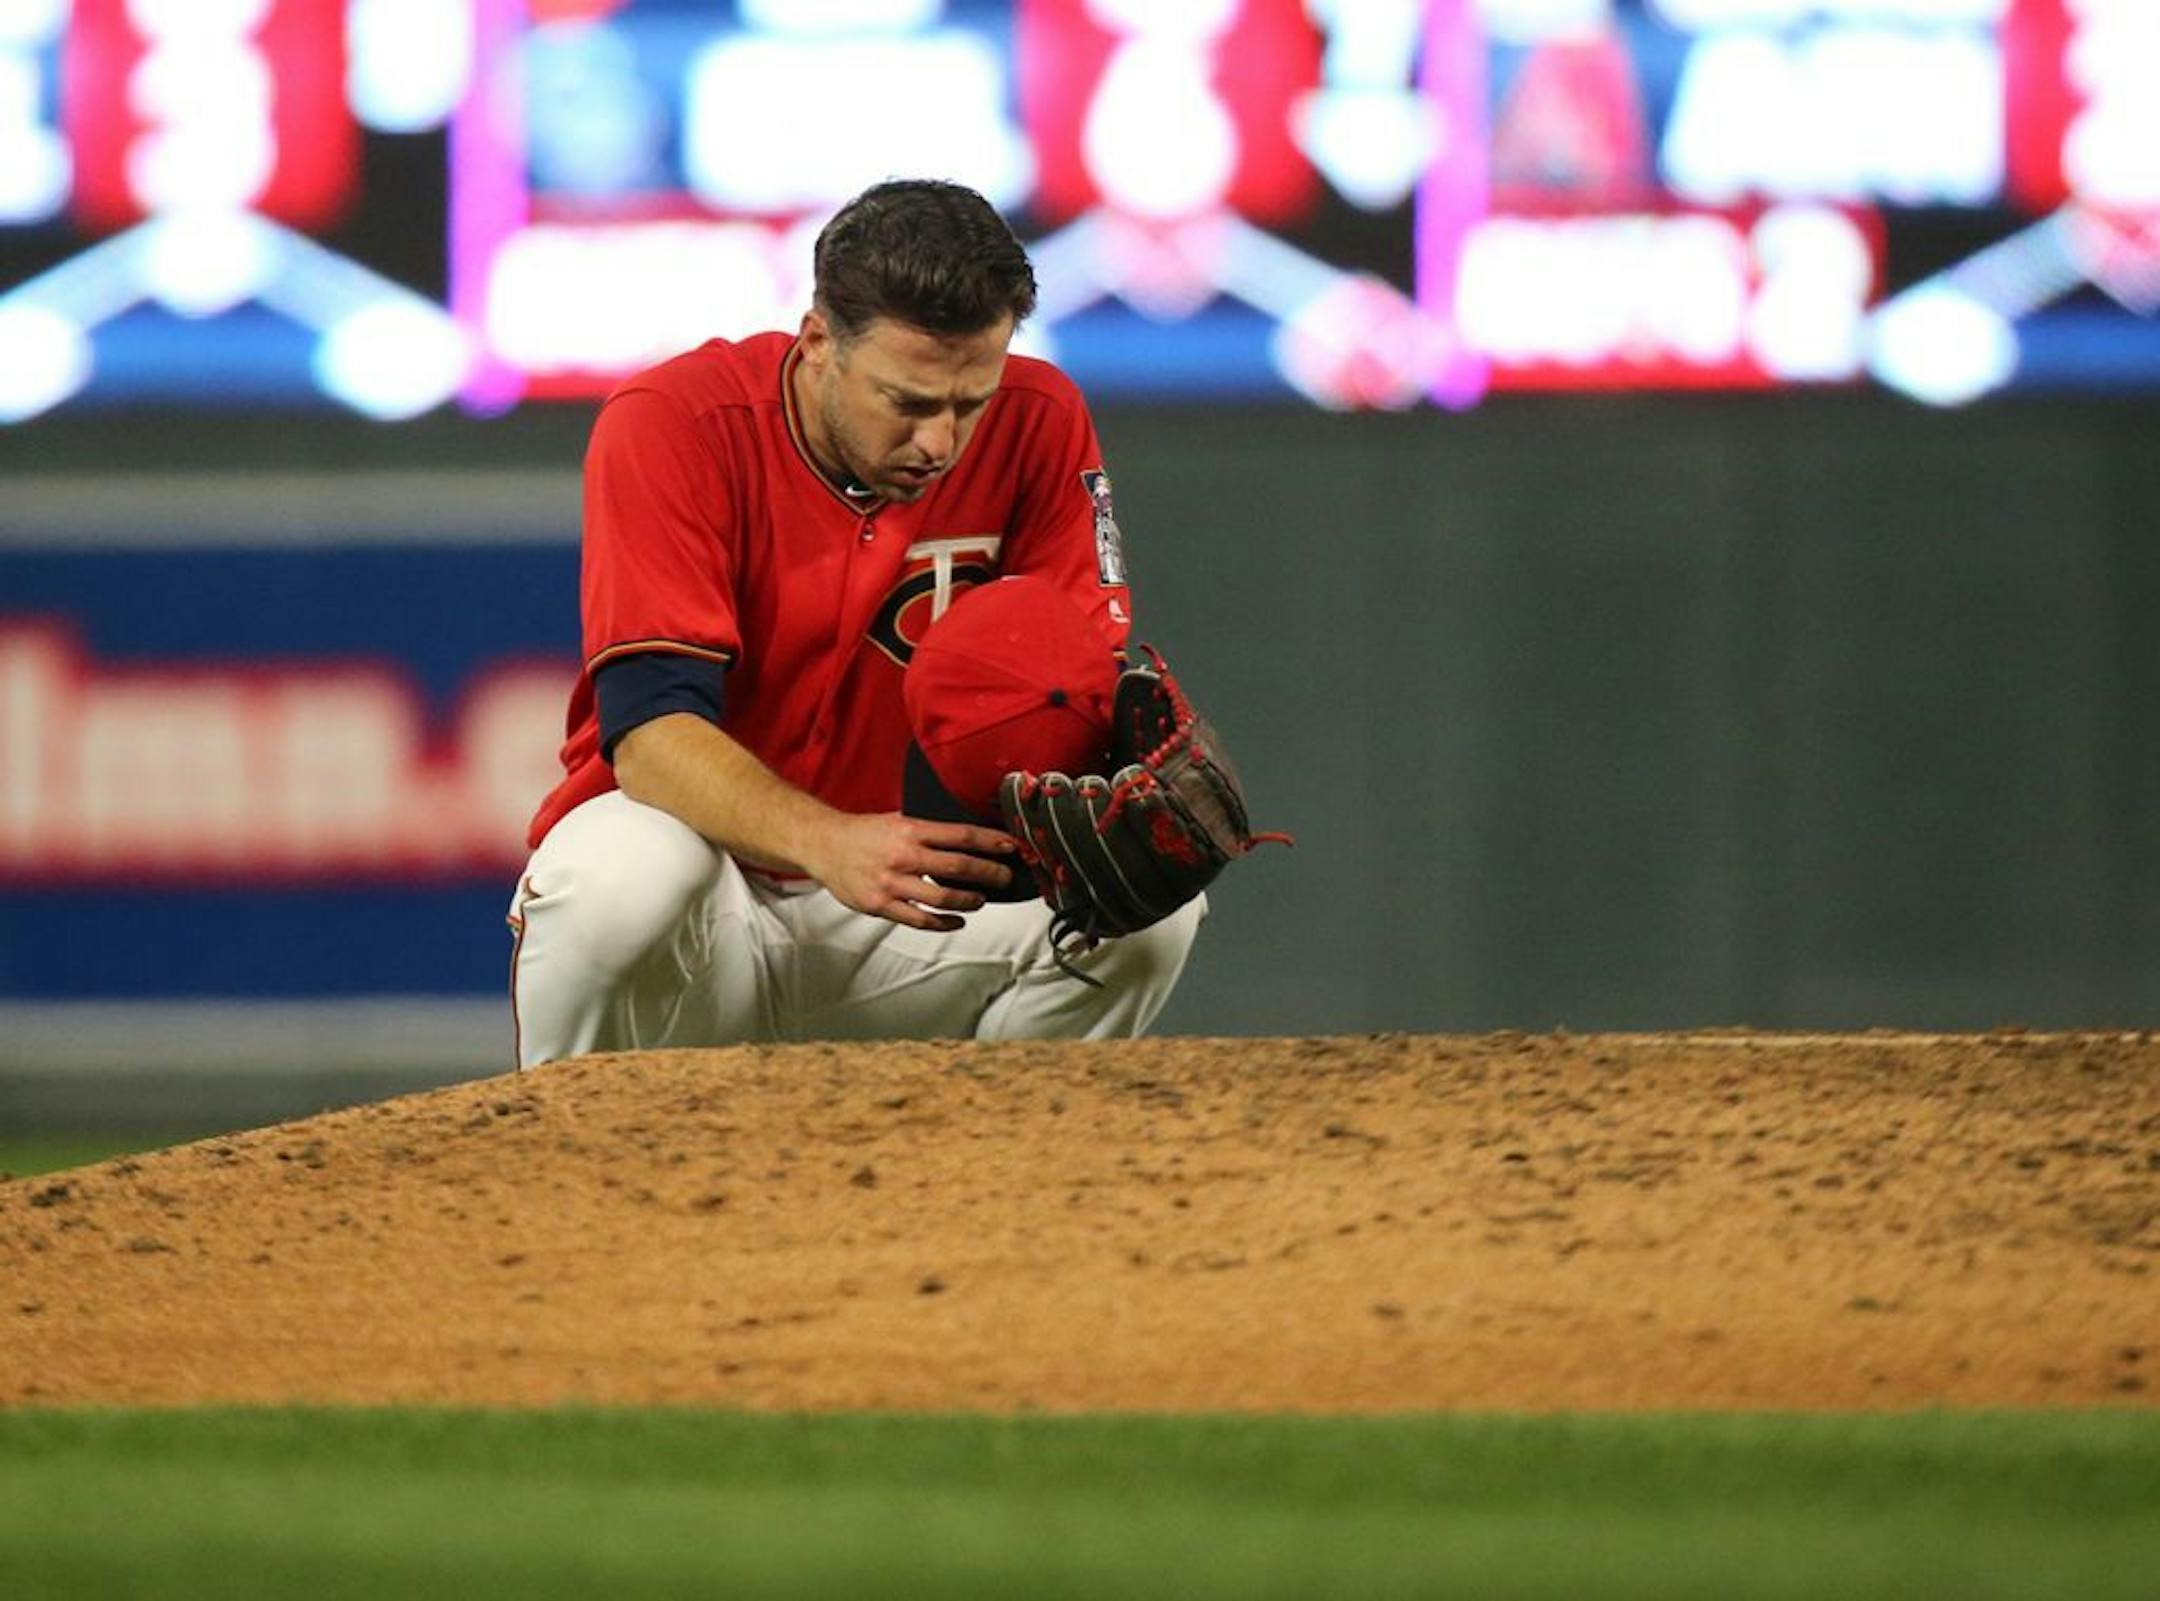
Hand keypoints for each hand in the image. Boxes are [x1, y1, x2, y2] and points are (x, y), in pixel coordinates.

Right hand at [803, 811, 1018, 930]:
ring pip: (941, 898)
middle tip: (1005, 877)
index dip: (990, 842)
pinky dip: (943, 923)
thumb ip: (929, 831)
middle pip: (958, 867)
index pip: (960, 835)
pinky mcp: (881, 905)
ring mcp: (891, 883)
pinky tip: (957, 920)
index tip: (1010, 846)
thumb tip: (966, 838)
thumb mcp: (898, 820)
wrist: (824, 845)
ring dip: (968, 900)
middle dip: (989, 873)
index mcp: (910, 830)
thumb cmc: (864, 832)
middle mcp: (903, 856)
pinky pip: (919, 919)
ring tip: (981, 899)